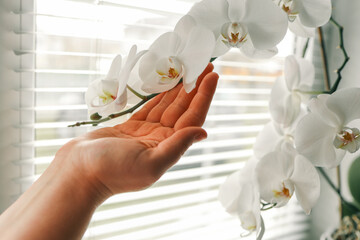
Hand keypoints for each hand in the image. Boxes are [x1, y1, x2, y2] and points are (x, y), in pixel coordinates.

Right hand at [56, 63, 218, 196]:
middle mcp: (161, 140)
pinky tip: (168, 82)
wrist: (78, 172)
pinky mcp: (131, 127)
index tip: (212, 75)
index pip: (192, 118)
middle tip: (205, 64)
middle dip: (195, 87)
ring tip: (190, 68)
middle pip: (183, 108)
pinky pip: (150, 106)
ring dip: (179, 88)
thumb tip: (203, 132)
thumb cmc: (113, 170)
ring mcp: (146, 132)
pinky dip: (160, 94)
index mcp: (168, 147)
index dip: (204, 97)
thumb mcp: (150, 162)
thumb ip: (177, 146)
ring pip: (167, 105)